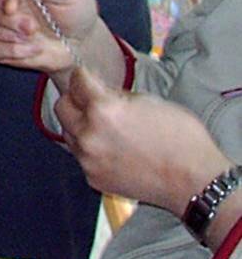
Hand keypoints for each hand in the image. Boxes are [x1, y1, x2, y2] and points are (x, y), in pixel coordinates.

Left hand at [54, 64, 232, 215]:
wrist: (196, 182)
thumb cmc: (181, 139)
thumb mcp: (151, 101)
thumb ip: (117, 95)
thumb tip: (98, 89)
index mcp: (104, 109)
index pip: (77, 81)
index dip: (84, 76)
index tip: (88, 77)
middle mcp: (89, 134)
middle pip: (63, 106)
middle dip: (76, 99)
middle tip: (91, 101)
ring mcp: (88, 159)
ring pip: (68, 132)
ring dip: (81, 125)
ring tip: (105, 127)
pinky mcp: (92, 177)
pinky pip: (82, 155)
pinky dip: (91, 149)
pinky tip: (112, 149)